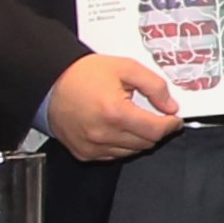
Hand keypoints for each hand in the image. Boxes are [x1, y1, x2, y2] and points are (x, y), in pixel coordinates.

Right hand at [42, 53, 184, 161]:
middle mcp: (103, 134)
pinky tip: (117, 127)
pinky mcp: (84, 154)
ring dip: (139, 138)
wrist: (49, 83)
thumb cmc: (83, 74)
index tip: (174, 118)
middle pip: (146, 143)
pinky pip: (114, 155)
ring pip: (132, 151)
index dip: (170, 125)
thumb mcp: (125, 68)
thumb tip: (170, 105)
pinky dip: (122, 144)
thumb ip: (154, 86)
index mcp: (115, 113)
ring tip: (132, 118)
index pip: (155, 131)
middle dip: (156, 130)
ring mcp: (92, 147)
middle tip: (155, 115)